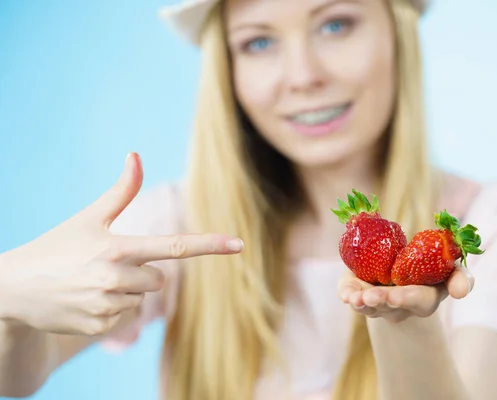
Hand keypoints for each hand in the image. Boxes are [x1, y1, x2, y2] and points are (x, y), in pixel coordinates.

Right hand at [0, 152, 242, 334]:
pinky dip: (112, 309)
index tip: (239, 244)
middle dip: (142, 271)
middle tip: (107, 266)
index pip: (176, 246)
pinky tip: (86, 301)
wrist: (14, 289)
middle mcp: (116, 278)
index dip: (210, 244)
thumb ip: (120, 191)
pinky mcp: (100, 328)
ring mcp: (108, 306)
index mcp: (119, 248)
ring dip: (126, 291)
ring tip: (91, 284)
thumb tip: (136, 154)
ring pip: (142, 299)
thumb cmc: (57, 248)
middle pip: (160, 278)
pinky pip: (126, 318)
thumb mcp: (88, 218)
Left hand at [337, 265, 473, 322]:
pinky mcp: (359, 291)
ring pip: (369, 306)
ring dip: (361, 302)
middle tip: (371, 297)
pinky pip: (352, 296)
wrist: (400, 261)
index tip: (396, 296)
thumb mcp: (450, 269)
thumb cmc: (431, 267)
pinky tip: (345, 295)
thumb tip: (460, 293)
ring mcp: (378, 302)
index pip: (419, 301)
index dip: (407, 298)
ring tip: (354, 298)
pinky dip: (347, 294)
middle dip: (381, 301)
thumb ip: (460, 277)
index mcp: (424, 298)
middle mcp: (400, 305)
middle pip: (390, 307)